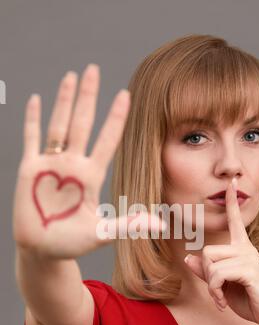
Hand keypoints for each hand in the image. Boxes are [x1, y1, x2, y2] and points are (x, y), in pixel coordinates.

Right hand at [13, 64, 164, 258]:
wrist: (43, 252)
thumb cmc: (72, 244)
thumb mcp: (101, 234)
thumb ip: (127, 225)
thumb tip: (159, 225)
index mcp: (90, 176)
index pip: (106, 140)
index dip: (115, 118)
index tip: (126, 95)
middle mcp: (73, 165)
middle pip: (82, 123)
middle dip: (89, 96)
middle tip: (95, 69)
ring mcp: (50, 165)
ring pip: (58, 125)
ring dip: (64, 101)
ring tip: (72, 75)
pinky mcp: (29, 170)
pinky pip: (31, 139)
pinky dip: (32, 120)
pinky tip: (37, 99)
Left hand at [184, 177, 258, 324]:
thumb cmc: (249, 299)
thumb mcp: (223, 285)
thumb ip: (207, 271)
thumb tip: (188, 257)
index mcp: (242, 248)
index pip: (235, 220)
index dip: (232, 201)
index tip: (232, 182)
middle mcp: (246, 249)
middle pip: (207, 251)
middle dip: (206, 274)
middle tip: (216, 291)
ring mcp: (248, 258)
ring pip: (210, 263)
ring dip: (210, 287)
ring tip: (220, 299)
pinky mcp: (249, 270)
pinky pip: (217, 275)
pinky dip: (214, 293)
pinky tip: (223, 304)